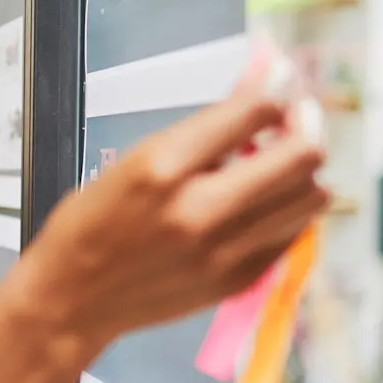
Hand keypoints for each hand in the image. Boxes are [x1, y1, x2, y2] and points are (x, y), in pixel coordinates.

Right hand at [11, 61, 328, 352]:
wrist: (71, 302)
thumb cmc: (90, 223)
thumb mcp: (134, 160)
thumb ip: (203, 128)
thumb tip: (261, 80)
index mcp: (162, 167)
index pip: (254, 111)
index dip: (278, 87)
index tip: (280, 81)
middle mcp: (199, 210)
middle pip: (301, 155)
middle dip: (305, 124)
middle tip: (291, 118)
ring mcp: (224, 251)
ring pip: (311, 196)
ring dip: (302, 170)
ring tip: (276, 164)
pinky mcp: (237, 281)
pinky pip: (294, 233)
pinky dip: (289, 209)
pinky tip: (264, 202)